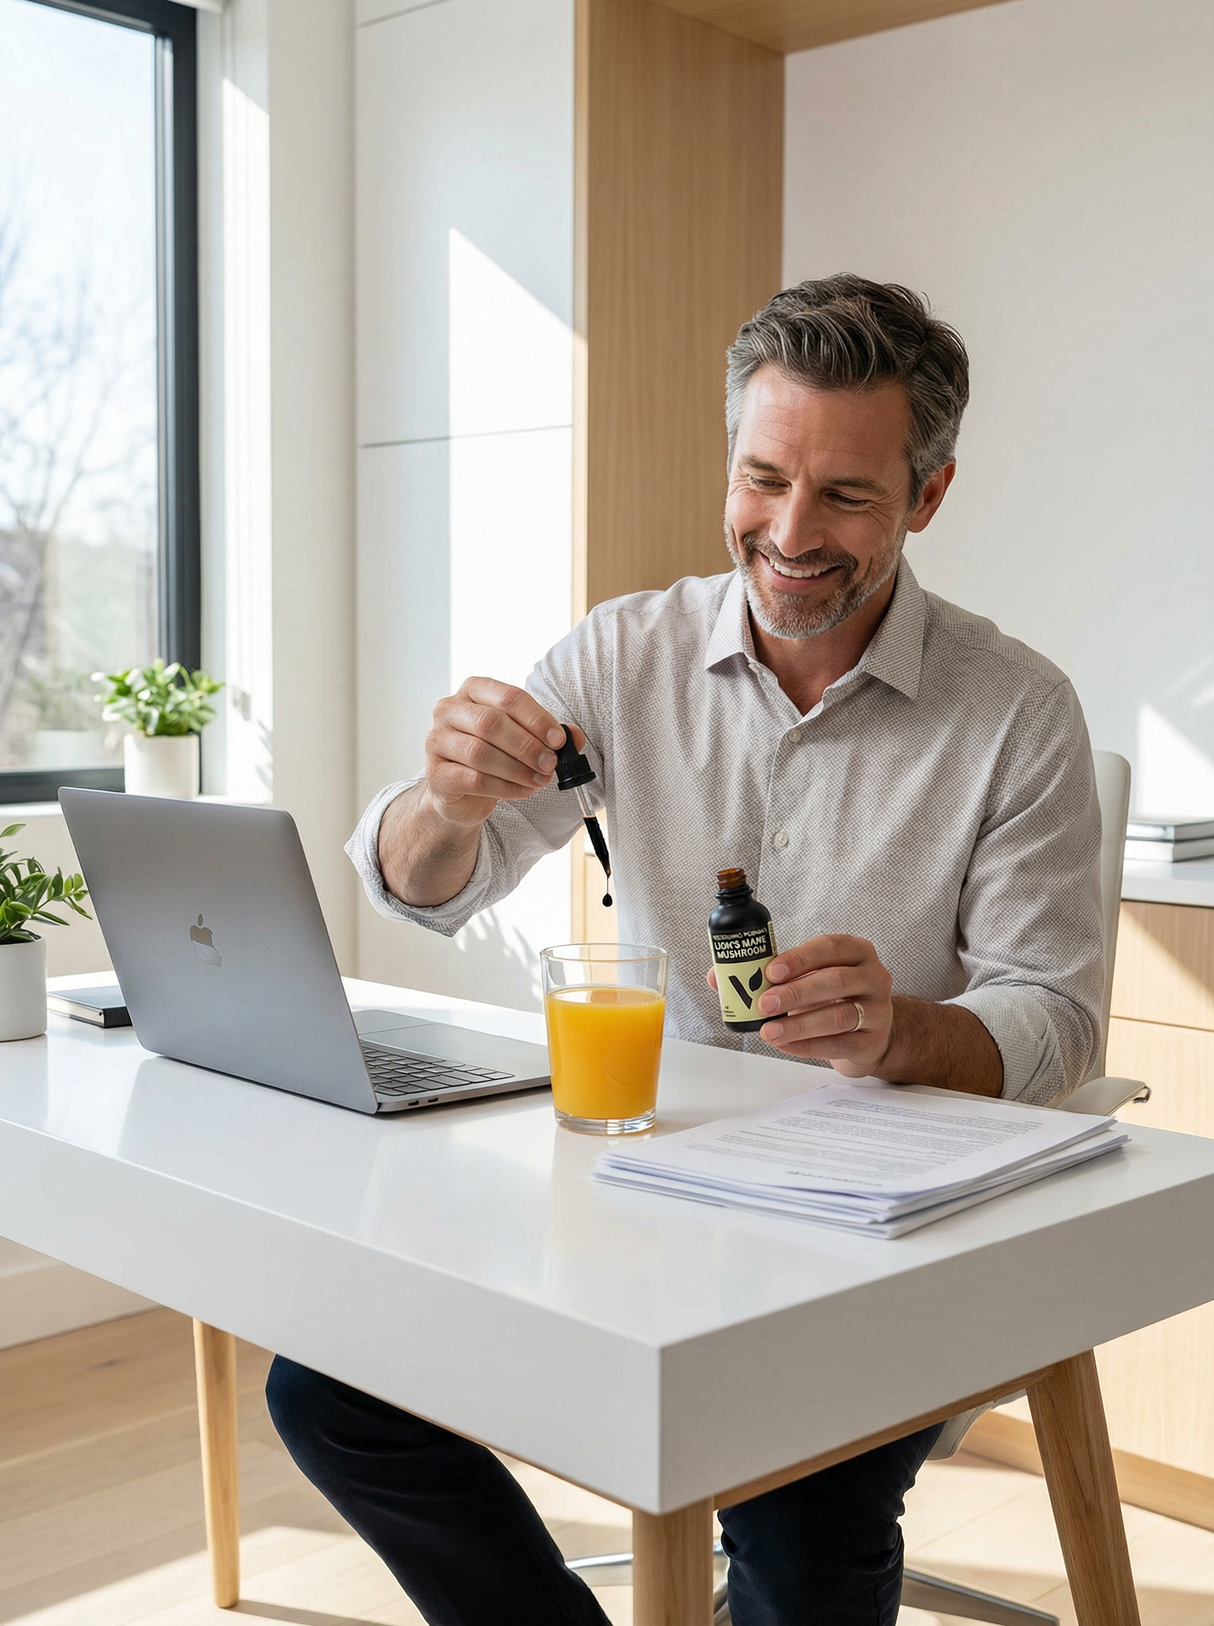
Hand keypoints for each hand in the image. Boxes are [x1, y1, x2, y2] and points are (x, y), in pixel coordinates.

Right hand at [423, 677, 583, 827]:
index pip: (508, 696)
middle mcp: (449, 710)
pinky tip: (522, 791)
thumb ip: (549, 735)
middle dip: (527, 746)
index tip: (558, 740)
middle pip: (491, 723)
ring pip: (480, 753)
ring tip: (539, 780)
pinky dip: (503, 787)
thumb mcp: (523, 739)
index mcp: (473, 691)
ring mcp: (436, 740)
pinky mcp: (435, 773)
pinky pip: (472, 779)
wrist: (462, 793)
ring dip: (517, 769)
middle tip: (550, 764)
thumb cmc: (494, 756)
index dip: (537, 719)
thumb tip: (574, 736)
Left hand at [710, 934, 893, 1074]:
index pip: (830, 948)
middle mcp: (873, 977)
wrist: (871, 1033)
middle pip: (836, 981)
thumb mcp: (808, 978)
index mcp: (856, 951)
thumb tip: (718, 976)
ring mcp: (878, 1011)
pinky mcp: (872, 1042)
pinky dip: (809, 1045)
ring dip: (799, 1024)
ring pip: (839, 1015)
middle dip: (795, 993)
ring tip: (769, 1030)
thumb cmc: (833, 998)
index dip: (800, 958)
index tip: (771, 972)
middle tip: (764, 1004)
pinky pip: (840, 1044)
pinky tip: (785, 1044)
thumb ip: (768, 975)